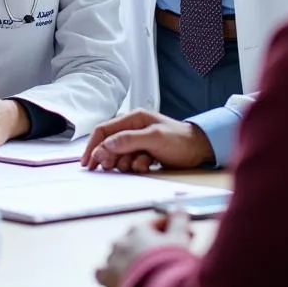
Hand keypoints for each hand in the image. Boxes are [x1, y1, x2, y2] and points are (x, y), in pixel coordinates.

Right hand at [82, 109, 213, 172]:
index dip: (93, 145)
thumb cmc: (180, 139)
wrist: (200, 150)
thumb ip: (129, 140)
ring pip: (119, 156)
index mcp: (132, 118)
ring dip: (125, 163)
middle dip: (108, 157)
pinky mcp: (143, 154)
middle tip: (110, 168)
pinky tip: (148, 166)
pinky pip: (130, 163)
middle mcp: (132, 129)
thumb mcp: (154, 138)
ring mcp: (138, 142)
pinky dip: (136, 167)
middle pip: (109, 144)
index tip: (87, 162)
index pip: (104, 130)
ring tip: (139, 165)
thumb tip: (106, 146)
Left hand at [96, 209, 191, 286]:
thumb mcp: (180, 238)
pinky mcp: (106, 277)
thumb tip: (178, 208)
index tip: (176, 241)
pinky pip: (101, 274)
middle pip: (134, 241)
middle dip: (147, 247)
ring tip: (143, 272)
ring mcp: (113, 259)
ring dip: (129, 261)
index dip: (165, 233)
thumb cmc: (170, 263)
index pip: (151, 227)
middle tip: (162, 259)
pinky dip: (108, 275)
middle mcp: (122, 241)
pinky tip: (117, 280)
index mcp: (138, 230)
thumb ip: (178, 220)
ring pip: (118, 256)